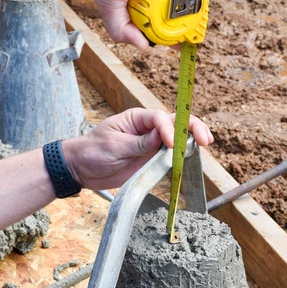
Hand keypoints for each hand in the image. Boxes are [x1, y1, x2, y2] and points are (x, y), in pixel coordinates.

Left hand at [61, 108, 212, 189]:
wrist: (81, 169)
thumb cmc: (92, 151)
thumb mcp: (113, 146)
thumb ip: (138, 143)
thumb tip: (161, 139)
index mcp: (137, 118)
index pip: (159, 118)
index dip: (169, 129)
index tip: (171, 144)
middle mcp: (148, 128)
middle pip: (176, 123)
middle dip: (191, 128)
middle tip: (204, 139)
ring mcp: (152, 144)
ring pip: (178, 138)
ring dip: (192, 140)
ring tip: (205, 145)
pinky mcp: (152, 159)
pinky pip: (171, 156)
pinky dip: (184, 156)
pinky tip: (194, 157)